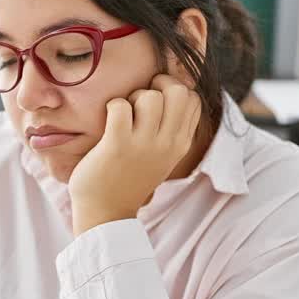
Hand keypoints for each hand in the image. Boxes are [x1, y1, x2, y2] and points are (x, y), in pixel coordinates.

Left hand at [68, 74, 202, 235]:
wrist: (105, 213)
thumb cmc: (129, 177)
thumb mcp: (161, 156)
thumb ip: (170, 129)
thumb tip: (171, 91)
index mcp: (180, 144)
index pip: (193, 99)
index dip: (173, 90)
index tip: (157, 101)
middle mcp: (168, 144)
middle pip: (179, 91)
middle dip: (157, 86)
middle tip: (140, 101)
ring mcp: (144, 145)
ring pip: (149, 96)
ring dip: (132, 98)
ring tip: (124, 116)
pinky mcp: (118, 145)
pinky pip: (120, 106)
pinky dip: (112, 106)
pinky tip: (109, 122)